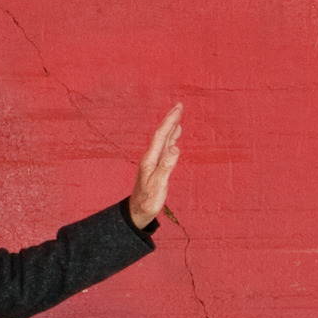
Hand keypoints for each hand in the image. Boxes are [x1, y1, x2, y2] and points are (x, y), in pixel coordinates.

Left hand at [129, 103, 183, 227]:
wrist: (138, 211)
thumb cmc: (148, 199)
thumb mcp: (159, 184)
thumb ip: (167, 166)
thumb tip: (176, 147)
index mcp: (151, 158)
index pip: (161, 135)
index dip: (170, 121)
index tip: (178, 109)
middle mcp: (151, 157)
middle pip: (161, 134)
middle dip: (170, 119)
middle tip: (179, 106)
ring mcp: (154, 161)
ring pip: (163, 140)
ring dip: (171, 128)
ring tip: (178, 118)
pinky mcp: (157, 167)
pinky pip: (165, 148)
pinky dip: (171, 140)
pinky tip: (174, 138)